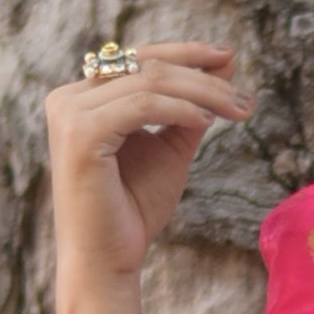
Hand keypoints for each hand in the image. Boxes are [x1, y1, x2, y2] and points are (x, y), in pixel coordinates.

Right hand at [45, 41, 248, 293]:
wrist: (107, 260)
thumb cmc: (133, 210)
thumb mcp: (170, 147)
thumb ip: (191, 106)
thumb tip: (224, 63)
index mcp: (81, 98)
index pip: (138, 59)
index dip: (186, 53)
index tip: (229, 57)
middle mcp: (67, 98)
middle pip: (146, 65)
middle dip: (202, 75)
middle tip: (245, 94)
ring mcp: (69, 113)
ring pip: (149, 81)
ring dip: (202, 91)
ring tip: (238, 109)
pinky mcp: (79, 132)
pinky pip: (143, 105)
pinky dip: (180, 109)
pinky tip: (206, 120)